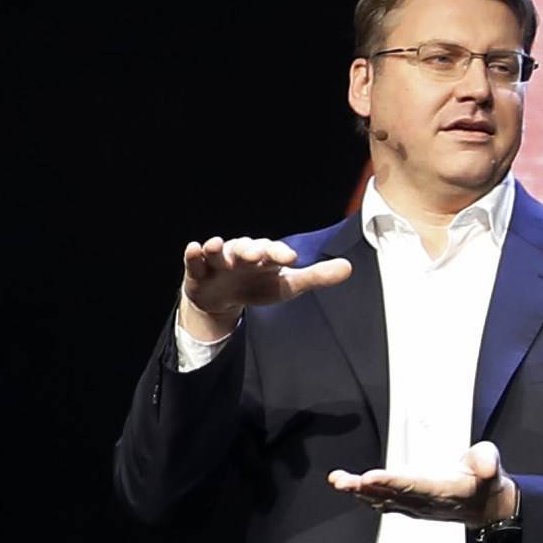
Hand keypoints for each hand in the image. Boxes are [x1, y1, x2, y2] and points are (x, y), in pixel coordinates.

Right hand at [180, 234, 351, 338]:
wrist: (223, 297)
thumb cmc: (258, 285)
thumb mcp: (288, 285)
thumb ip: (316, 277)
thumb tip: (349, 268)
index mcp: (265, 256)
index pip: (274, 252)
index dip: (280, 254)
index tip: (290, 258)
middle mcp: (242, 253)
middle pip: (247, 248)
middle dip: (250, 250)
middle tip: (256, 254)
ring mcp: (219, 260)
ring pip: (220, 251)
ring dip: (219, 248)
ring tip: (218, 246)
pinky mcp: (199, 269)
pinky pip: (194, 260)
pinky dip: (193, 254)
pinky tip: (195, 248)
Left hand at [329, 439, 515, 526]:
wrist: (485, 506)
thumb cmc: (483, 481)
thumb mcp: (490, 463)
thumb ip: (487, 462)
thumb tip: (485, 466)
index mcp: (444, 489)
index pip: (413, 484)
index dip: (391, 482)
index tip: (370, 477)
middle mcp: (426, 501)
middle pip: (390, 494)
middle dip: (365, 488)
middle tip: (343, 481)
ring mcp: (416, 506)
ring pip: (383, 500)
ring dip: (359, 492)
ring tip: (339, 481)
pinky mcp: (410, 506)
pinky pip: (384, 503)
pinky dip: (366, 497)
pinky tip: (352, 490)